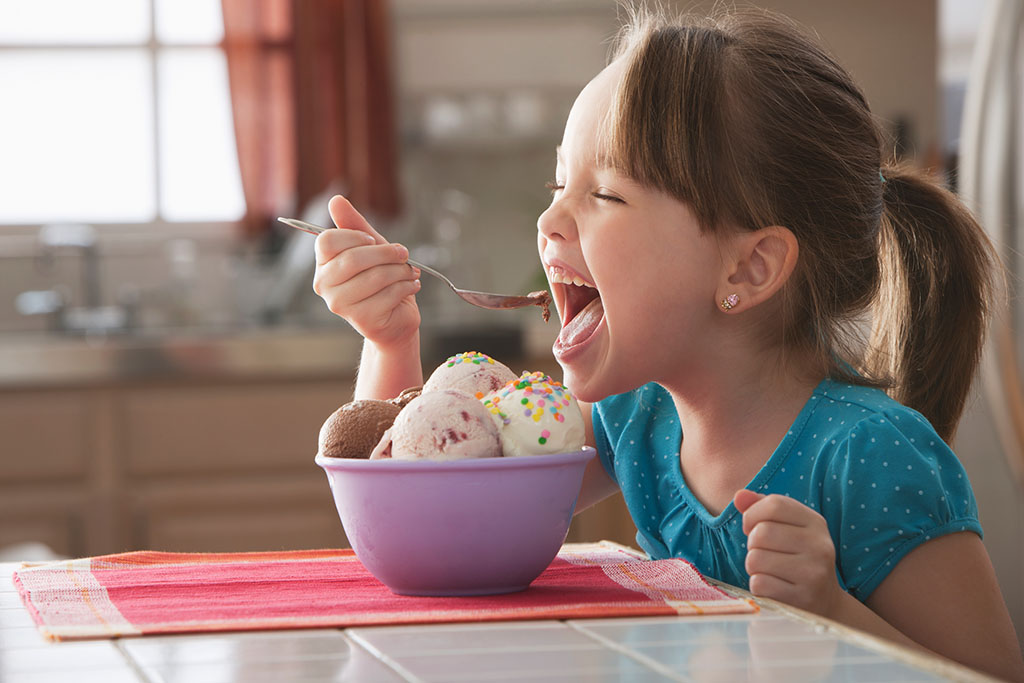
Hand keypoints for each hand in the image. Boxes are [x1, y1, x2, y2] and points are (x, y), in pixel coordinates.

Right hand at [312, 195, 421, 347]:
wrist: (395, 318)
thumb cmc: (382, 280)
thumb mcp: (371, 247)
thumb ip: (354, 225)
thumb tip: (335, 200)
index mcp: (323, 264)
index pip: (328, 240)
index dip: (356, 236)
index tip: (374, 240)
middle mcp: (324, 285)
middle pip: (354, 258)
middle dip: (387, 253)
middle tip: (404, 254)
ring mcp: (340, 304)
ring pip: (376, 276)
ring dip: (401, 271)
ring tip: (410, 272)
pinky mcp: (361, 319)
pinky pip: (388, 294)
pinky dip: (406, 286)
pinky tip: (411, 286)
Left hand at [733, 490, 843, 617]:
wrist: (824, 601)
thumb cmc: (796, 557)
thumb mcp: (786, 527)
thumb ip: (761, 508)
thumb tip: (739, 495)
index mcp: (816, 523)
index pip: (774, 504)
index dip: (752, 514)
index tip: (752, 527)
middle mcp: (820, 546)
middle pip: (761, 533)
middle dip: (752, 544)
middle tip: (764, 553)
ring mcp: (814, 573)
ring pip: (755, 559)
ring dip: (754, 567)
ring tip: (770, 570)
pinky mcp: (803, 598)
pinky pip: (759, 584)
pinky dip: (758, 586)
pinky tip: (774, 588)